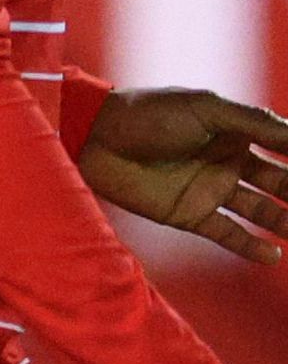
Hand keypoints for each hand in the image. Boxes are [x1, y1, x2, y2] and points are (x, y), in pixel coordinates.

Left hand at [81, 88, 287, 263]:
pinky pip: (227, 234)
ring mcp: (211, 189)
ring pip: (261, 210)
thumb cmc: (148, 114)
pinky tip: (274, 255)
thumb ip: (253, 122)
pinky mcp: (188, 214)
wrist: (94, 138)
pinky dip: (251, 246)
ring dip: (286, 222)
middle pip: (281, 182)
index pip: (285, 147)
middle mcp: (229, 161)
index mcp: (236, 131)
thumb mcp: (205, 108)